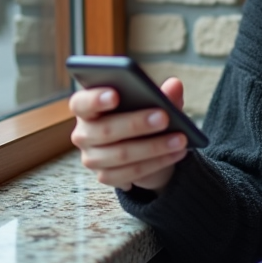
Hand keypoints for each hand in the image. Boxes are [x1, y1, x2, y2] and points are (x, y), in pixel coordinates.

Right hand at [70, 76, 188, 191]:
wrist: (145, 150)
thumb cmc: (142, 116)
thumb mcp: (153, 103)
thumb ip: (162, 93)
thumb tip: (175, 85)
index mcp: (87, 108)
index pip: (81, 103)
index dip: (95, 99)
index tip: (116, 95)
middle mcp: (83, 133)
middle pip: (105, 130)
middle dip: (136, 123)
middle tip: (164, 117)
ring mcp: (92, 158)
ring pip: (121, 154)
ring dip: (154, 147)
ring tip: (180, 139)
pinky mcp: (106, 177)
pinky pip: (131, 172)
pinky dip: (157, 162)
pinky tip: (178, 153)